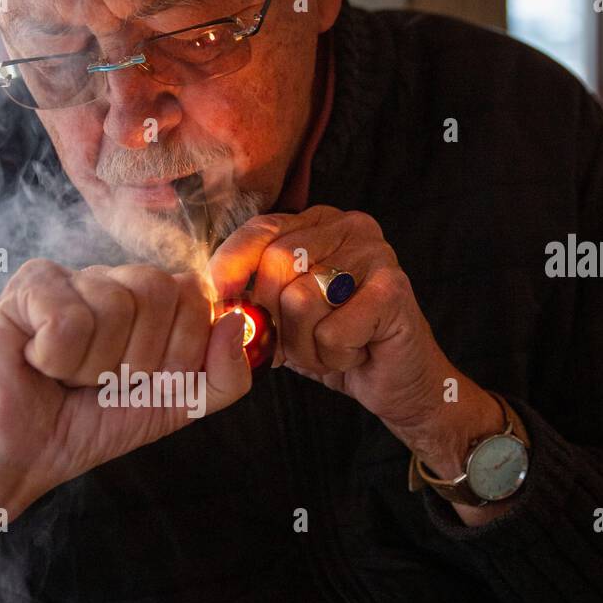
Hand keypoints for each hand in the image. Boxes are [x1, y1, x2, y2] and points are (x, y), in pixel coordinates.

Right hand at [0, 260, 249, 566]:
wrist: (21, 455)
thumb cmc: (89, 424)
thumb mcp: (175, 407)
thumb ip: (223, 377)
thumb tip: (238, 323)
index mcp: (153, 300)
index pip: (196, 296)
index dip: (175, 352)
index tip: (141, 381)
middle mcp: (114, 279)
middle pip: (158, 292)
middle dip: (135, 359)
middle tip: (100, 381)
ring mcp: (72, 276)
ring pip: (112, 305)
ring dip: (91, 365)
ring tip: (66, 375)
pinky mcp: (28, 286)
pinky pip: (67, 317)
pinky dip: (55, 358)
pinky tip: (37, 361)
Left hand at [208, 206, 504, 503]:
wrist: (393, 379)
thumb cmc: (335, 343)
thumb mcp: (281, 313)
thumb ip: (251, 292)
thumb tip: (209, 291)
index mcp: (318, 223)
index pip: (261, 228)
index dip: (232, 265)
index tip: (221, 300)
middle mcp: (349, 227)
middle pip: (278, 262)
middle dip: (275, 317)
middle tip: (293, 343)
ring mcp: (376, 253)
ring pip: (301, 298)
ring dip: (306, 344)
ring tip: (329, 348)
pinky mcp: (394, 288)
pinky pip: (332, 329)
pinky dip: (334, 355)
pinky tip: (354, 352)